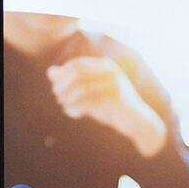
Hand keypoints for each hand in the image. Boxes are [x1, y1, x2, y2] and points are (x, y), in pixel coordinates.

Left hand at [48, 54, 168, 156]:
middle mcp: (111, 71)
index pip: (76, 65)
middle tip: (59, 99)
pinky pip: (89, 102)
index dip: (62, 77)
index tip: (57, 90)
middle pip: (77, 74)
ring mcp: (116, 84)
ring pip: (81, 89)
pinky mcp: (117, 99)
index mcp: (105, 65)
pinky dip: (77, 108)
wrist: (138, 122)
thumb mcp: (90, 92)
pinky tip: (73, 114)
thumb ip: (71, 81)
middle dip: (63, 87)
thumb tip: (50, 71)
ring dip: (68, 99)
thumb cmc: (112, 105)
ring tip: (65, 107)